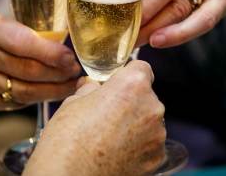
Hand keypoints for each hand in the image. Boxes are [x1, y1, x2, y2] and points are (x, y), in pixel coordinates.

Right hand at [0, 8, 79, 110]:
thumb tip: (52, 41)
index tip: (70, 56)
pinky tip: (49, 94)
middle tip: (76, 72)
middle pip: (27, 70)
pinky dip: (34, 99)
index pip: (22, 42)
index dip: (50, 52)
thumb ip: (13, 28)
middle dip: (58, 73)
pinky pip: (11, 103)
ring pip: (22, 91)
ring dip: (52, 91)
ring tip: (71, 85)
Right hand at [24, 61, 165, 175]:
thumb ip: (91, 88)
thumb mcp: (74, 102)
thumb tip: (92, 85)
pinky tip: (116, 150)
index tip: (118, 81)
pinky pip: (149, 142)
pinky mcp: (156, 158)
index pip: (141, 67)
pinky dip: (137, 144)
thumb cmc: (69, 140)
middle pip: (145, 95)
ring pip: (148, 119)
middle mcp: (151, 107)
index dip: (128, 73)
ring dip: (135, 122)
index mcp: (133, 85)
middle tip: (107, 112)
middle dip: (129, 99)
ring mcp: (157, 135)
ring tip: (109, 135)